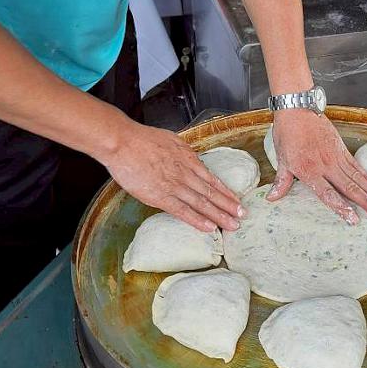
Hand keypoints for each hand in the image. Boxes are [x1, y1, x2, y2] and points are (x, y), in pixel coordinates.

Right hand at [105, 123, 243, 232]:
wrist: (124, 143)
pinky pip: (183, 211)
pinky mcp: (161, 197)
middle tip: (242, 216)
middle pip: (212, 192)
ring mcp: (174, 186)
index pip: (212, 179)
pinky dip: (197, 220)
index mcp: (188, 159)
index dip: (226, 192)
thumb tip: (192, 159)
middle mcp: (186, 173)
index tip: (237, 201)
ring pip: (202, 203)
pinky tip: (209, 227)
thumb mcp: (172, 140)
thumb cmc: (143, 139)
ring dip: (219, 215)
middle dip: (229, 206)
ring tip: (232, 225)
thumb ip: (184, 152)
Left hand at [267, 109, 366, 222]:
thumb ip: (281, 182)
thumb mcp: (281, 159)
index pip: (328, 194)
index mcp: (309, 170)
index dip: (341, 208)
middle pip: (349, 187)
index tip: (354, 220)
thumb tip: (272, 199)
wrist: (298, 108)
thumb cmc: (287, 133)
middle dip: (366, 202)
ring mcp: (336, 156)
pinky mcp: (342, 148)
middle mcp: (326, 165)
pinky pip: (357, 166)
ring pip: (357, 178)